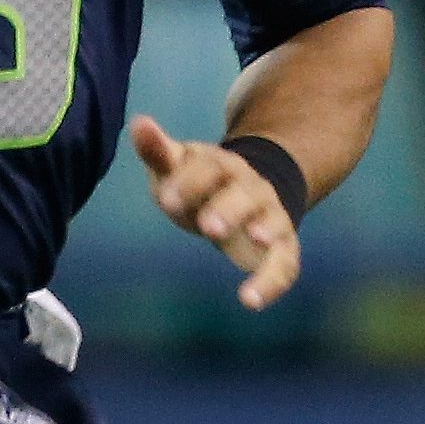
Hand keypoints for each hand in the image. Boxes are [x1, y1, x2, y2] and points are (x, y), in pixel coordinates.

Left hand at [129, 116, 298, 309]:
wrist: (245, 191)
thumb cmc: (199, 183)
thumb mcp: (177, 166)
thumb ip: (158, 150)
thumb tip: (139, 122)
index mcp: (222, 166)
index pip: (208, 169)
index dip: (190, 183)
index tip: (167, 200)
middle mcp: (250, 188)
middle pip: (244, 194)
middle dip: (228, 209)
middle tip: (208, 227)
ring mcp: (269, 216)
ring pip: (272, 222)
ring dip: (266, 230)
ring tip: (257, 240)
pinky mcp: (281, 247)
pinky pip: (285, 263)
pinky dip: (272, 282)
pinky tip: (250, 301)